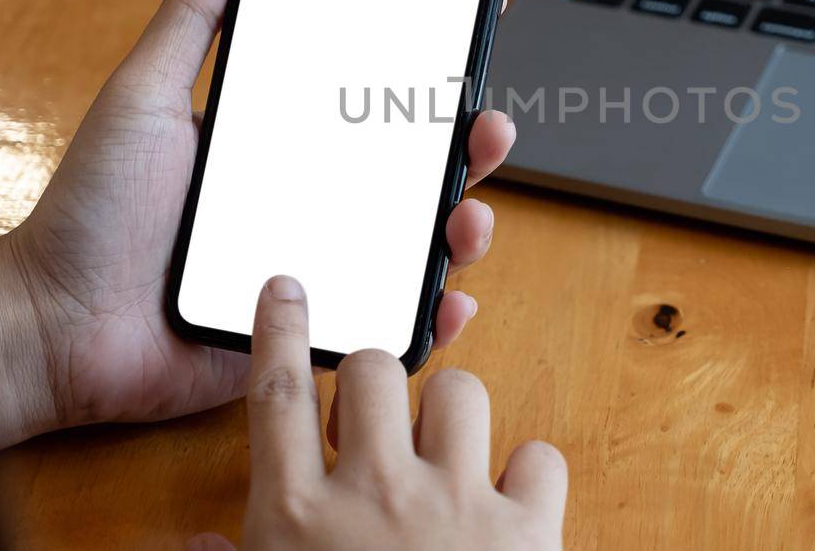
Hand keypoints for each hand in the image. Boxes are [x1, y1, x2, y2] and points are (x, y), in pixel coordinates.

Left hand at [0, 0, 516, 451]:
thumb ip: (191, 18)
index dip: (426, 77)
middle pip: (412, 172)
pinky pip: (387, 324)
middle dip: (466, 149)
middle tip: (488, 127)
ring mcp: (315, 266)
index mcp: (280, 145)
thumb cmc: (90, 210)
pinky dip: (430, 316)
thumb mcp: (144, 95)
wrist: (54, 325)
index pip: (370, 103)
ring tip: (469, 218)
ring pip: (414, 245)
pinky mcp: (310, 330)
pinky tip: (449, 301)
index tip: (471, 34)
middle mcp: (307, 201)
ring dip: (460, 228)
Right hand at [187, 277, 565, 550]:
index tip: (286, 287)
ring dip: (452, 416)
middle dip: (377, 383)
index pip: (275, 396)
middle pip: (373, 369)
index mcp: (295, 522)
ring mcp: (456, 506)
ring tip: (445, 460)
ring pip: (459, 390)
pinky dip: (529, 474)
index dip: (278, 330)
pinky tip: (509, 504)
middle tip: (379, 424)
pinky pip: (538, 453)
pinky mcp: (530, 528)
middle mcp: (374, 497)